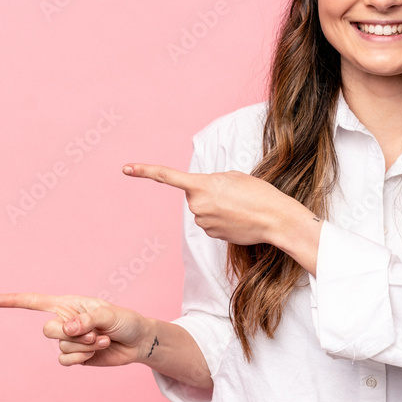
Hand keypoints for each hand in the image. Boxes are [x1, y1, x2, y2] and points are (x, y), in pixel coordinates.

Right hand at [0, 293, 148, 366]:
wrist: (137, 342)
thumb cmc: (123, 320)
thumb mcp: (107, 315)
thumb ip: (85, 320)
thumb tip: (65, 330)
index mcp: (69, 304)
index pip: (36, 302)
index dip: (15, 301)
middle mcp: (65, 321)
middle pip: (48, 330)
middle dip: (69, 334)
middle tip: (92, 332)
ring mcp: (69, 340)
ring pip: (61, 347)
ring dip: (84, 346)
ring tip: (101, 339)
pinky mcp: (75, 357)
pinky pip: (66, 361)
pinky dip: (83, 356)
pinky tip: (98, 349)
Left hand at [122, 162, 310, 246]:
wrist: (275, 219)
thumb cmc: (258, 193)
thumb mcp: (232, 176)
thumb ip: (211, 182)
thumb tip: (203, 196)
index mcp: (201, 185)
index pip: (166, 176)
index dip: (144, 170)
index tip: (126, 168)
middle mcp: (197, 204)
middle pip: (194, 195)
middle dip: (209, 193)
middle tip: (233, 194)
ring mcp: (203, 221)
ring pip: (203, 210)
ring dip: (217, 207)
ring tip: (239, 206)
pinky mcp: (211, 234)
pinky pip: (210, 222)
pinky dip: (222, 219)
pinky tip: (238, 218)